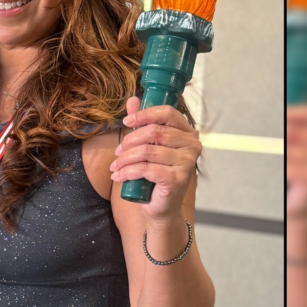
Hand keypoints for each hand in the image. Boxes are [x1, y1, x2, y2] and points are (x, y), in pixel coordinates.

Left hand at [110, 97, 200, 222]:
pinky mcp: (177, 179)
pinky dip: (128, 171)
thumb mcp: (148, 145)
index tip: (126, 122)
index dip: (144, 114)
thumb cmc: (155, 174)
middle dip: (130, 141)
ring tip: (115, 166)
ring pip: (148, 151)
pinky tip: (119, 176)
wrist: (161, 207)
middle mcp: (192, 145)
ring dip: (125, 159)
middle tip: (118, 152)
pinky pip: (147, 169)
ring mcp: (187, 163)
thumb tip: (132, 100)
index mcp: (187, 132)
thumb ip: (143, 123)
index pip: (167, 113)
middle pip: (154, 132)